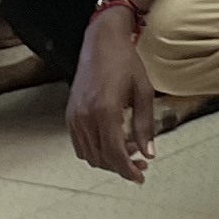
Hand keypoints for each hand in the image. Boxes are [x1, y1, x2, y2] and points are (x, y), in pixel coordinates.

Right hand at [66, 2, 161, 181]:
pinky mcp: (69, 114)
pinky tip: (112, 142)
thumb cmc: (125, 63)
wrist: (101, 42)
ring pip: (89, 155)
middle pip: (101, 159)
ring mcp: (74, 116)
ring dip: (108, 160)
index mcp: (105, 111)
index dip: (128, 170)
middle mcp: (85, 117)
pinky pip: (80, 145)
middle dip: (122, 166)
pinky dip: (95, 150)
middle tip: (141, 163)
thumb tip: (149, 153)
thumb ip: (145, 125)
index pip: (115, 154)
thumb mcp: (144, 92)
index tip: (141, 176)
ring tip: (129, 151)